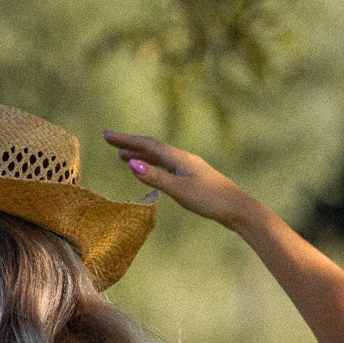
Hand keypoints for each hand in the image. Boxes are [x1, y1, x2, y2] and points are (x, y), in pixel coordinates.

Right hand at [102, 131, 258, 231]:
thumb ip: (155, 178)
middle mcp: (182, 158)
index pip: (147, 145)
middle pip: (151, 147)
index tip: (107, 135)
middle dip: (129, 143)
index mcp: (179, 158)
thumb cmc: (209, 200)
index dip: (126, 140)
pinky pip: (165, 165)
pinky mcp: (191, 177)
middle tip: (109, 140)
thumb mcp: (179, 190)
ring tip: (122, 155)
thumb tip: (131, 164)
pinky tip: (149, 168)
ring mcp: (187, 167)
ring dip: (139, 154)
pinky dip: (152, 164)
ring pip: (158, 156)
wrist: (236, 208)